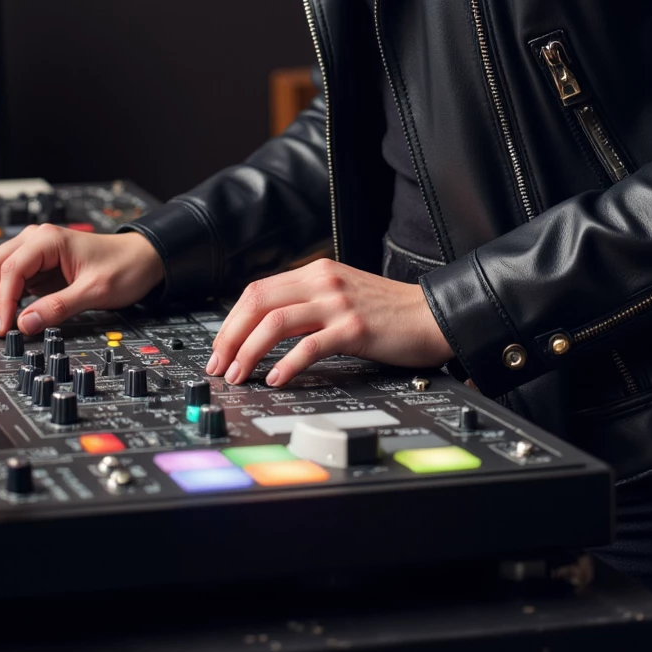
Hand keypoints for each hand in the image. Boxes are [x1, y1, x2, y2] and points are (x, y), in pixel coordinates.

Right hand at [0, 227, 164, 338]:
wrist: (142, 258)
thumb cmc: (124, 266)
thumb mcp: (95, 290)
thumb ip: (59, 307)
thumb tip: (25, 324)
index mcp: (48, 239)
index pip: (11, 269)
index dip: (1, 300)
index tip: (0, 327)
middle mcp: (36, 240)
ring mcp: (34, 252)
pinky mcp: (36, 266)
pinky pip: (5, 278)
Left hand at [206, 258, 454, 387]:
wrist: (432, 316)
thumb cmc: (388, 312)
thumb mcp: (341, 294)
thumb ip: (308, 302)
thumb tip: (265, 327)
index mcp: (316, 272)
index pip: (257, 291)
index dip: (231, 321)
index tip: (220, 347)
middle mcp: (323, 281)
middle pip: (258, 303)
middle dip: (230, 336)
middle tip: (220, 365)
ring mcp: (338, 303)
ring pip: (275, 323)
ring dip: (249, 351)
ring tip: (239, 375)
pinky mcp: (354, 328)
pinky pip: (309, 346)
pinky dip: (286, 364)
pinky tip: (276, 379)